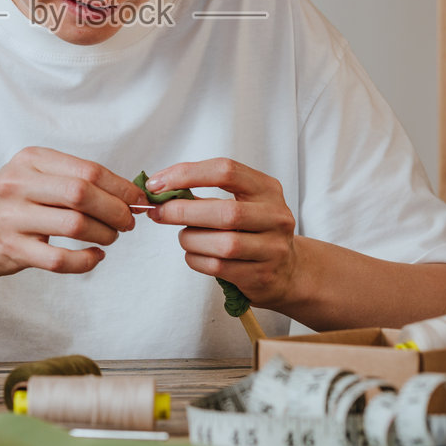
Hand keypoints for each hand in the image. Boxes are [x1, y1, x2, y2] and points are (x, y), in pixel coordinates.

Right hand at [0, 146, 147, 281]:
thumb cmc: (2, 208)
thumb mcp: (28, 179)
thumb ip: (69, 179)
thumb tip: (125, 191)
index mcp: (29, 161)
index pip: (88, 170)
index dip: (120, 187)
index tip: (138, 200)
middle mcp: (18, 184)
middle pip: (83, 193)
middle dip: (116, 210)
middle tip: (128, 223)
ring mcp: (12, 217)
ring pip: (75, 224)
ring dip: (104, 234)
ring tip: (110, 238)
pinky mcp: (11, 249)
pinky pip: (60, 259)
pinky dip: (86, 260)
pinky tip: (94, 257)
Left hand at [145, 158, 298, 305]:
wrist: (287, 271)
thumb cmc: (253, 230)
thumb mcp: (242, 202)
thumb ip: (207, 193)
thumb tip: (160, 189)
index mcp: (267, 188)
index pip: (226, 171)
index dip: (188, 174)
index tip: (158, 183)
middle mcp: (276, 216)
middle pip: (225, 211)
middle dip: (183, 211)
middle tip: (158, 212)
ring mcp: (273, 248)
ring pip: (223, 244)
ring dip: (191, 239)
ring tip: (184, 237)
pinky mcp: (262, 275)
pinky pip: (219, 267)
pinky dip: (196, 259)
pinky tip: (195, 254)